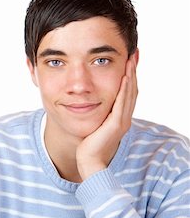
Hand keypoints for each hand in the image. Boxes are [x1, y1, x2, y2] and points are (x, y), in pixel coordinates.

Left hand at [76, 52, 137, 179]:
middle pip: (132, 91)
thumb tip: (85, 101)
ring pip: (130, 95)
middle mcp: (124, 119)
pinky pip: (122, 104)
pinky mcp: (117, 125)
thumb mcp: (93, 124)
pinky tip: (124, 77)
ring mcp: (122, 122)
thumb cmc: (87, 146)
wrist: (88, 161)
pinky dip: (124, 90)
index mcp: (119, 118)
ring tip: (130, 61)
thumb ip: (95, 113)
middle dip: (133, 72)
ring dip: (131, 77)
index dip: (129, 77)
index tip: (127, 62)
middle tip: (133, 55)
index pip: (127, 93)